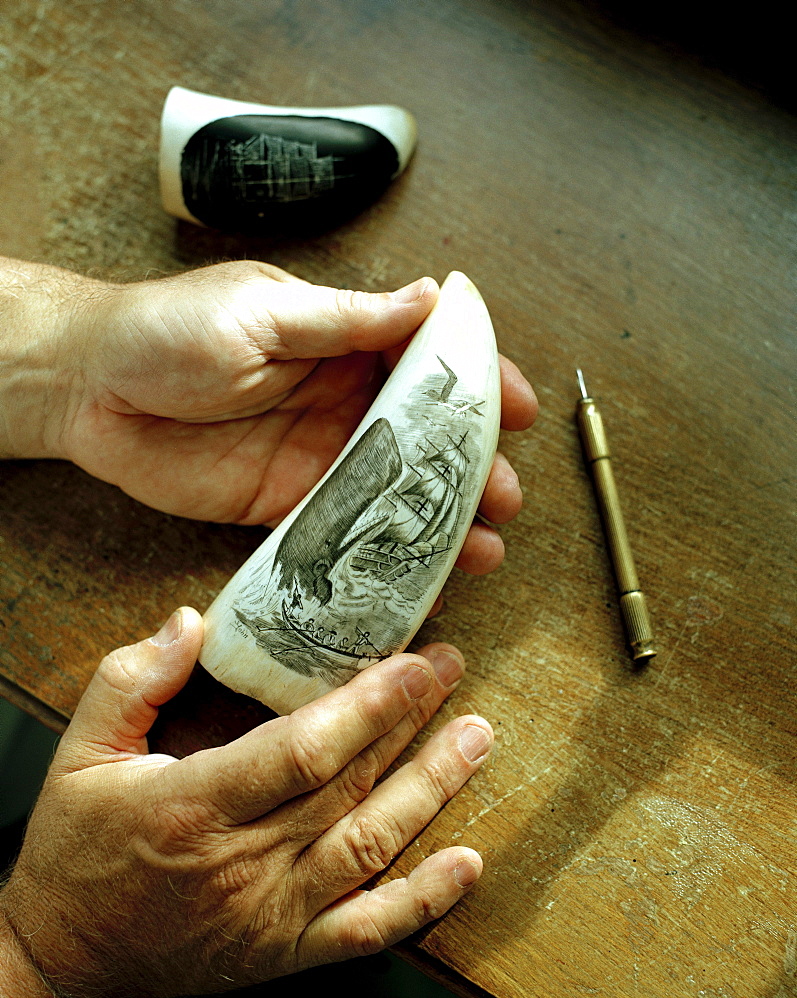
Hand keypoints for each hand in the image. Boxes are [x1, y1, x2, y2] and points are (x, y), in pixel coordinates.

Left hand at [0, 258, 536, 573]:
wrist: (93, 390)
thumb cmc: (168, 331)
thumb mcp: (264, 312)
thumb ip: (349, 318)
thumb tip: (430, 296)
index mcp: (342, 340)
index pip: (429, 358)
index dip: (479, 381)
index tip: (519, 407)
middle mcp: (341, 399)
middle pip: (425, 435)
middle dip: (471, 464)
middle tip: (501, 496)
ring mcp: (318, 455)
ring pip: (395, 490)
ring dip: (439, 517)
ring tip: (480, 546)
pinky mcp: (287, 503)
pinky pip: (346, 531)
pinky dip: (381, 552)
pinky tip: (416, 573)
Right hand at [0, 608, 492, 997]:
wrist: (65, 962)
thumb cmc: (76, 852)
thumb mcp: (77, 754)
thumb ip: (131, 680)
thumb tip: (192, 621)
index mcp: (196, 805)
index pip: (301, 748)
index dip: (366, 705)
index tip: (411, 661)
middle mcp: (244, 863)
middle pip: (350, 784)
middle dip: (410, 721)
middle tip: (450, 667)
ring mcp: (273, 914)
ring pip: (372, 846)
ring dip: (433, 789)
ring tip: (477, 737)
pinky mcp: (287, 951)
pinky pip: (366, 931)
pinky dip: (423, 900)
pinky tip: (467, 862)